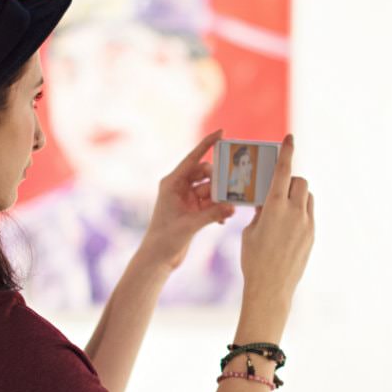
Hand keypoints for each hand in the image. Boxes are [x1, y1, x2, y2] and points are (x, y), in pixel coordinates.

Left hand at [140, 130, 236, 270]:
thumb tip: (233, 207)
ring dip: (220, 198)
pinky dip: (217, 209)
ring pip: (210, 189)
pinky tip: (222, 220)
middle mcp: (179, 187)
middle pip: (205, 174)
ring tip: (228, 209)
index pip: (193, 158)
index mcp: (172, 183)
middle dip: (220, 181)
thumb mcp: (191, 225)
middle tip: (233, 187)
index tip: (222, 133)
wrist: (158, 258)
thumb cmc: (165, 239)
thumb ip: (213, 214)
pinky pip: (210, 203)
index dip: (207, 144)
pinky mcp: (192, 211)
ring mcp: (186, 199)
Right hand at [239, 133, 313, 326]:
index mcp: (275, 207)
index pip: (283, 171)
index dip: (287, 152)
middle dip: (290, 181)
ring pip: (307, 197)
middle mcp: (295, 212)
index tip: (290, 137)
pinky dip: (300, 212)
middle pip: (299, 182)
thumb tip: (268, 202)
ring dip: (296, 196)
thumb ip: (261, 212)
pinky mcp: (312, 236)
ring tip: (282, 209)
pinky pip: (309, 214)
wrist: (271, 288)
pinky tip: (287, 226)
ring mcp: (307, 224)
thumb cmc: (253, 259)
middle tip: (277, 190)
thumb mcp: (250, 231)